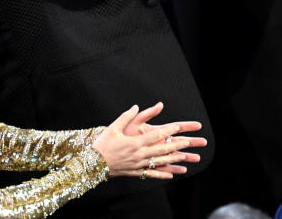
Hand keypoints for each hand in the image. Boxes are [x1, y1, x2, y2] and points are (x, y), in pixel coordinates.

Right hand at [92, 104, 206, 178]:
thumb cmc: (103, 144)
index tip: (178, 126)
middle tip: (188, 142)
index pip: (155, 136)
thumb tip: (136, 106)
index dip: (167, 131)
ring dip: (173, 160)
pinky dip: (162, 174)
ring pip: (159, 162)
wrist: (92, 163)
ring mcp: (138, 165)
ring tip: (185, 157)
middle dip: (176, 145)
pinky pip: (152, 174)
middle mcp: (138, 155)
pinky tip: (172, 175)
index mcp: (134, 143)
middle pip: (161, 150)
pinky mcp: (136, 172)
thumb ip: (126, 116)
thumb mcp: (113, 127)